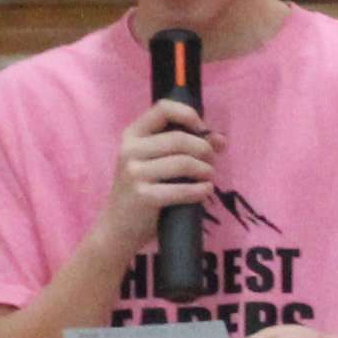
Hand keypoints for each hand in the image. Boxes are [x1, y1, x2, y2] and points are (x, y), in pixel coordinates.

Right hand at [93, 101, 216, 260]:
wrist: (117, 229)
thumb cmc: (142, 191)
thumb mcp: (156, 164)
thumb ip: (185, 147)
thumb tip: (220, 140)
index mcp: (132, 136)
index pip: (163, 109)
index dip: (188, 115)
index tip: (202, 129)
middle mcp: (129, 150)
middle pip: (179, 139)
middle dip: (204, 149)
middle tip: (212, 161)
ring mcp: (134, 174)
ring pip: (183, 162)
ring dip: (205, 170)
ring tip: (209, 177)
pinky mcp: (143, 196)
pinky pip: (182, 189)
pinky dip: (200, 190)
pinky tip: (205, 191)